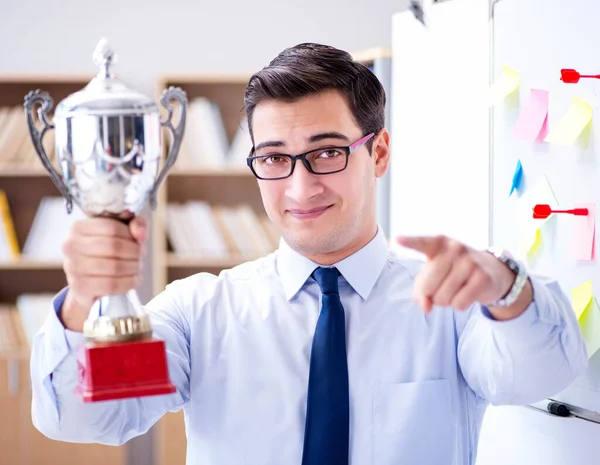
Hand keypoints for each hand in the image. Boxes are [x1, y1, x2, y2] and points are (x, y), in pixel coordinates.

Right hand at [60, 216, 147, 330]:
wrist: (88, 282)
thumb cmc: (106, 251)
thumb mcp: (123, 231)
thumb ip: (136, 224)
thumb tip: (141, 235)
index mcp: (78, 227)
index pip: (112, 228)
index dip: (131, 236)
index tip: (138, 243)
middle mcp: (70, 245)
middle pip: (114, 247)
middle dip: (135, 253)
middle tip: (141, 257)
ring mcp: (72, 267)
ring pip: (114, 267)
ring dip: (133, 268)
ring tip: (138, 268)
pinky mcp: (79, 286)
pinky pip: (111, 284)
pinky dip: (128, 282)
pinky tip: (134, 279)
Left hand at [396, 235, 516, 313]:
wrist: (492, 271)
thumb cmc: (454, 272)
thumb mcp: (434, 275)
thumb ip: (421, 291)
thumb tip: (425, 308)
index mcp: (438, 243)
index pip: (422, 243)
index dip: (410, 242)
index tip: (397, 240)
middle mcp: (454, 248)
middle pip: (428, 286)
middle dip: (432, 295)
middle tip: (444, 286)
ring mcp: (470, 261)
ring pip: (443, 298)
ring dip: (447, 301)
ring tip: (457, 288)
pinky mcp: (482, 277)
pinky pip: (459, 304)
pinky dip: (460, 305)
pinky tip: (467, 292)